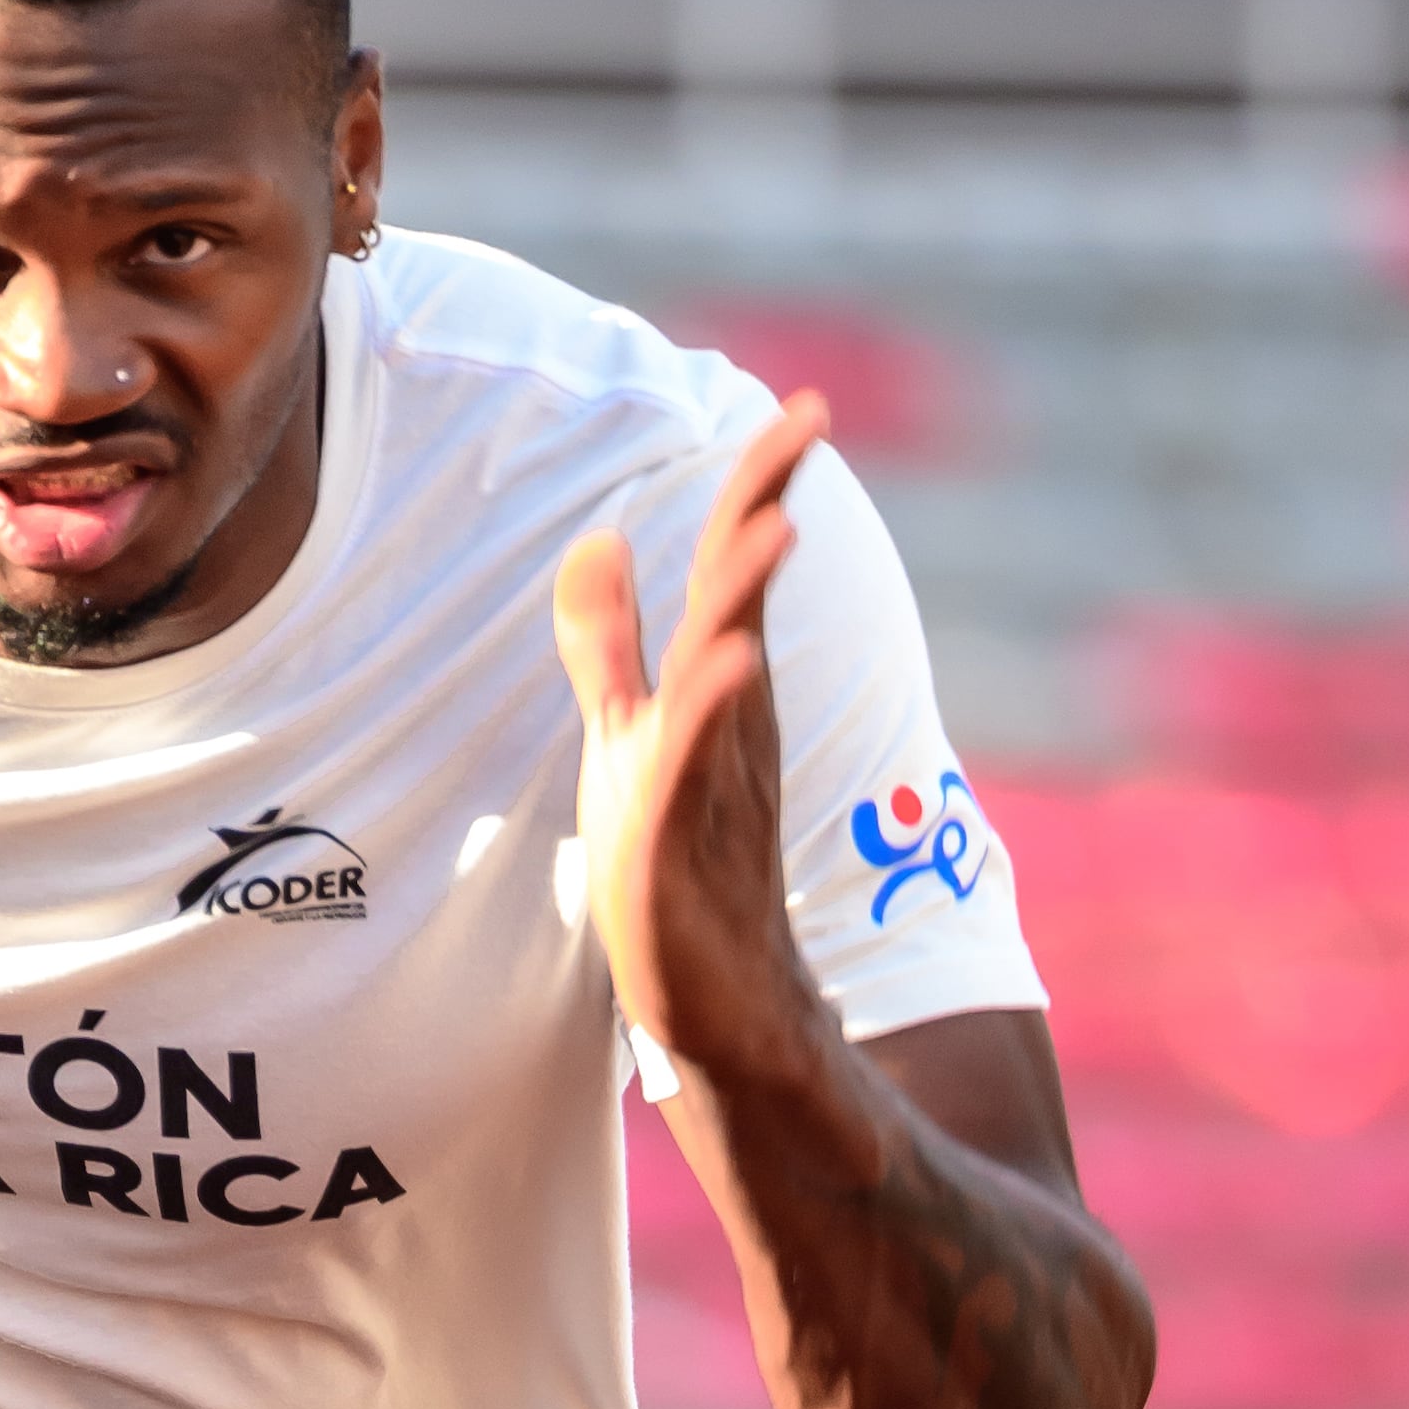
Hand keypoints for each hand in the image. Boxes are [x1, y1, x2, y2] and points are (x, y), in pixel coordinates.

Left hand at [552, 386, 823, 1080]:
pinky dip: (714, 710)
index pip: (740, 562)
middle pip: (746, 592)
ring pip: (732, 668)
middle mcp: (729, 717)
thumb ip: (608, 639)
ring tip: (776, 524)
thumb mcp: (628, 728)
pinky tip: (729, 661)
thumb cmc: (673, 860)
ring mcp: (713, 777)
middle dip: (770, 503)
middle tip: (809, 419)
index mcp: (720, 683)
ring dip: (748, 595)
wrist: (714, 998)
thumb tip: (599, 535)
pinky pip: (699, 765)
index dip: (763, 483)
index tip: (804, 409)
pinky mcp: (684, 843)